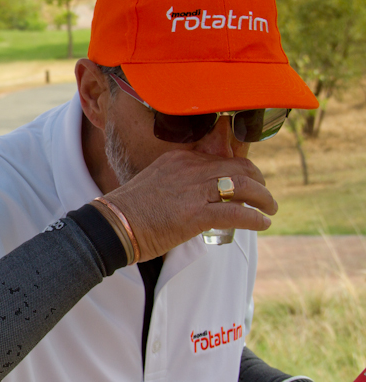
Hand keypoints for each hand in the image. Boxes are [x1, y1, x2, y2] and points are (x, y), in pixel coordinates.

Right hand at [104, 150, 276, 261]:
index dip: (242, 167)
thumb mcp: (154, 181)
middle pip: (238, 168)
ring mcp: (193, 191)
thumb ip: (177, 180)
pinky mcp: (195, 215)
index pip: (220, 156)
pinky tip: (262, 224)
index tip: (250, 178)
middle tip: (264, 195)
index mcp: (179, 158)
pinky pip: (236, 213)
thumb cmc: (129, 210)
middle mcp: (189, 169)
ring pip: (242, 187)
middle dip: (258, 181)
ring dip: (263, 198)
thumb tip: (194, 194)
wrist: (112, 225)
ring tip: (269, 209)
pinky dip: (254, 218)